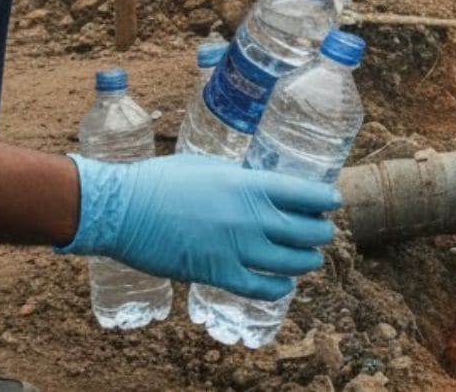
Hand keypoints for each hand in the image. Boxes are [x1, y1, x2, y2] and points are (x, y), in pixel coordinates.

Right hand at [57, 154, 339, 300]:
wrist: (123, 208)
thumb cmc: (162, 180)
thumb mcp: (212, 167)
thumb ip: (242, 178)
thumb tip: (261, 185)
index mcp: (252, 185)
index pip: (308, 195)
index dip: (326, 200)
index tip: (333, 202)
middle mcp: (252, 217)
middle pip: (308, 231)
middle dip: (321, 232)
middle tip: (321, 231)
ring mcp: (237, 248)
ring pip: (293, 262)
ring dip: (308, 261)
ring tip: (310, 258)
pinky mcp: (217, 273)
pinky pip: (261, 288)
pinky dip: (278, 288)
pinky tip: (284, 285)